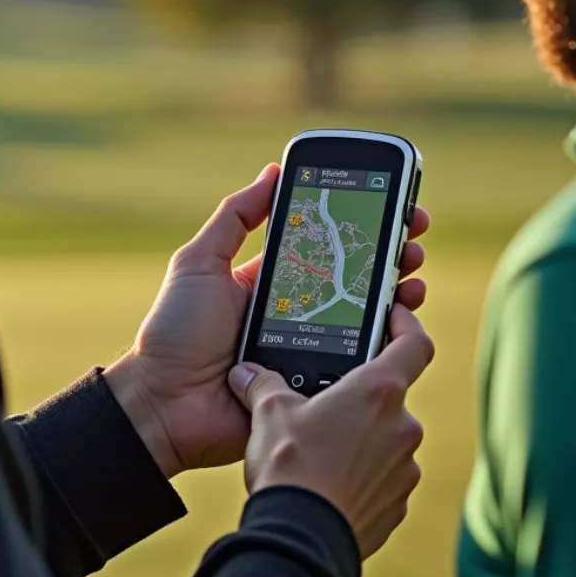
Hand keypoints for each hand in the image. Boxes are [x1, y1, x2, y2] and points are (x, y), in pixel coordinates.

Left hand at [104, 165, 429, 477]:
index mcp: (272, 282)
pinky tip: (402, 320)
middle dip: (389, 255)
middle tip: (412, 236)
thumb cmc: (175, 332)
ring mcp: (311, 350)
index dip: (358, 228)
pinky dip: (386, 343)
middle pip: (356, 281)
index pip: (326, 248)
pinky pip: (359, 366)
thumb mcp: (199, 263)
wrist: (163, 406)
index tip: (389, 205)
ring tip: (412, 273)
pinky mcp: (318, 388)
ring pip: (368, 321)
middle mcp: (298, 313)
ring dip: (398, 293)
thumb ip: (234, 218)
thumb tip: (272, 171)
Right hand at [230, 304, 433, 558]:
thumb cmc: (290, 466)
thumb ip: (263, 384)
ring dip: (361, 439)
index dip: (408, 325)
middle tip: (325, 402)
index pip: (415, 344)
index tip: (394, 315)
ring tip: (320, 449)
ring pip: (386, 439)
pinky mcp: (398, 505)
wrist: (300, 539)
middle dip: (361, 397)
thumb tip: (246, 373)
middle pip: (391, 396)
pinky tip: (328, 482)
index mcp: (378, 391)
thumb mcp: (269, 412)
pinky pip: (383, 478)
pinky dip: (362, 475)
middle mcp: (402, 426)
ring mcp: (405, 469)